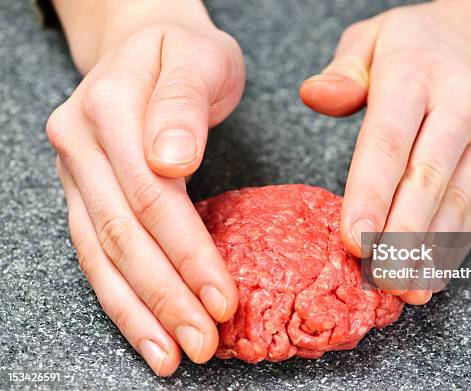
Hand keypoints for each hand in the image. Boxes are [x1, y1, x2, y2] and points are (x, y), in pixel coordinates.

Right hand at [46, 2, 244, 375]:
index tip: (220, 297)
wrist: (145, 43)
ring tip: (171, 355)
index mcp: (109, 108)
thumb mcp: (199, 58)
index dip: (187, 251)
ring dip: (138, 311)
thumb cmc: (184, 54)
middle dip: (165, 295)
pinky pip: (96, 253)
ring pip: (101, 254)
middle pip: (123, 233)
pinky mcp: (82, 194)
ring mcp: (75, 172)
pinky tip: (146, 330)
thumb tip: (170, 160)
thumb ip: (183, 105)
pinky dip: (122, 297)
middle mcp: (80, 143)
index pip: (151, 195)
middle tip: (202, 343)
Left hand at [301, 0, 470, 303]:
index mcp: (415, 73)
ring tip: (403, 287)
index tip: (353, 238)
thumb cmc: (437, 38)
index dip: (371, 194)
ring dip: (428, 251)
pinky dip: (454, 246)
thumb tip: (314, 98)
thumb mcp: (382, 34)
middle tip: (378, 277)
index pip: (388, 142)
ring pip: (457, 203)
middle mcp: (461, 105)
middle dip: (400, 236)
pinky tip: (432, 271)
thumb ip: (344, 70)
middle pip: (427, 181)